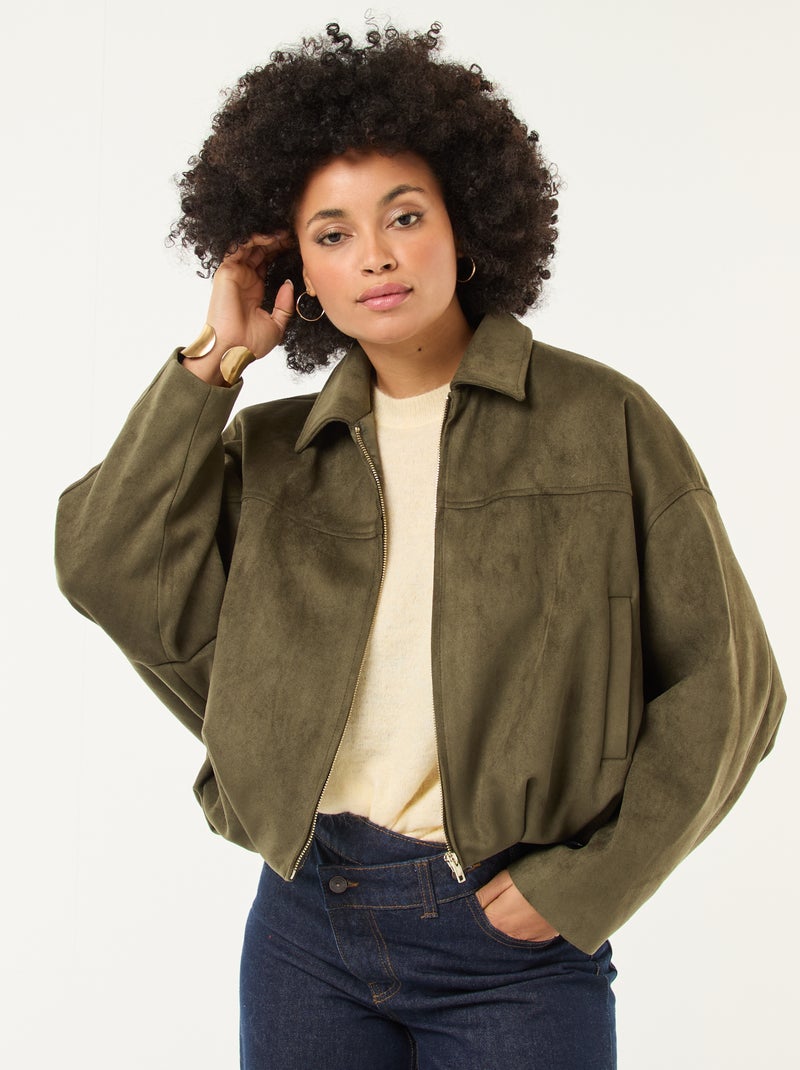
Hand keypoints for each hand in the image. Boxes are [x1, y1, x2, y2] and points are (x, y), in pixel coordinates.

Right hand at [185, 232, 295, 384]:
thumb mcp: (276, 325)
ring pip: (250, 247)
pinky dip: (253, 240)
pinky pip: (239, 248)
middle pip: (259, 252)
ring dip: (266, 238)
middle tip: (292, 235)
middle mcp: (244, 280)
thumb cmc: (251, 344)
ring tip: (283, 233)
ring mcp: (235, 275)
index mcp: (255, 290)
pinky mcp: (227, 272)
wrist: (235, 350)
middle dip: (275, 242)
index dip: (279, 253)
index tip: (295, 246)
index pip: (267, 263)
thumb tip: (289, 284)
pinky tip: (270, 237)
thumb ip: (284, 305)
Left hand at [474, 869, 558, 941]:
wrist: (575, 887)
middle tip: (503, 894)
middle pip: (493, 923)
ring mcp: (528, 937)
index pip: (478, 914)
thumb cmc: (539, 876)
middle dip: (494, 910)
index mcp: (498, 918)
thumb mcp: (507, 877)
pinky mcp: (542, 937)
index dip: (480, 902)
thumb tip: (472, 901)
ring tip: (519, 900)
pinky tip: (531, 909)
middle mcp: (510, 934)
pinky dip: (524, 922)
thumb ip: (487, 892)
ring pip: (509, 929)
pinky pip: (526, 932)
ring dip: (509, 918)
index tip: (486, 893)